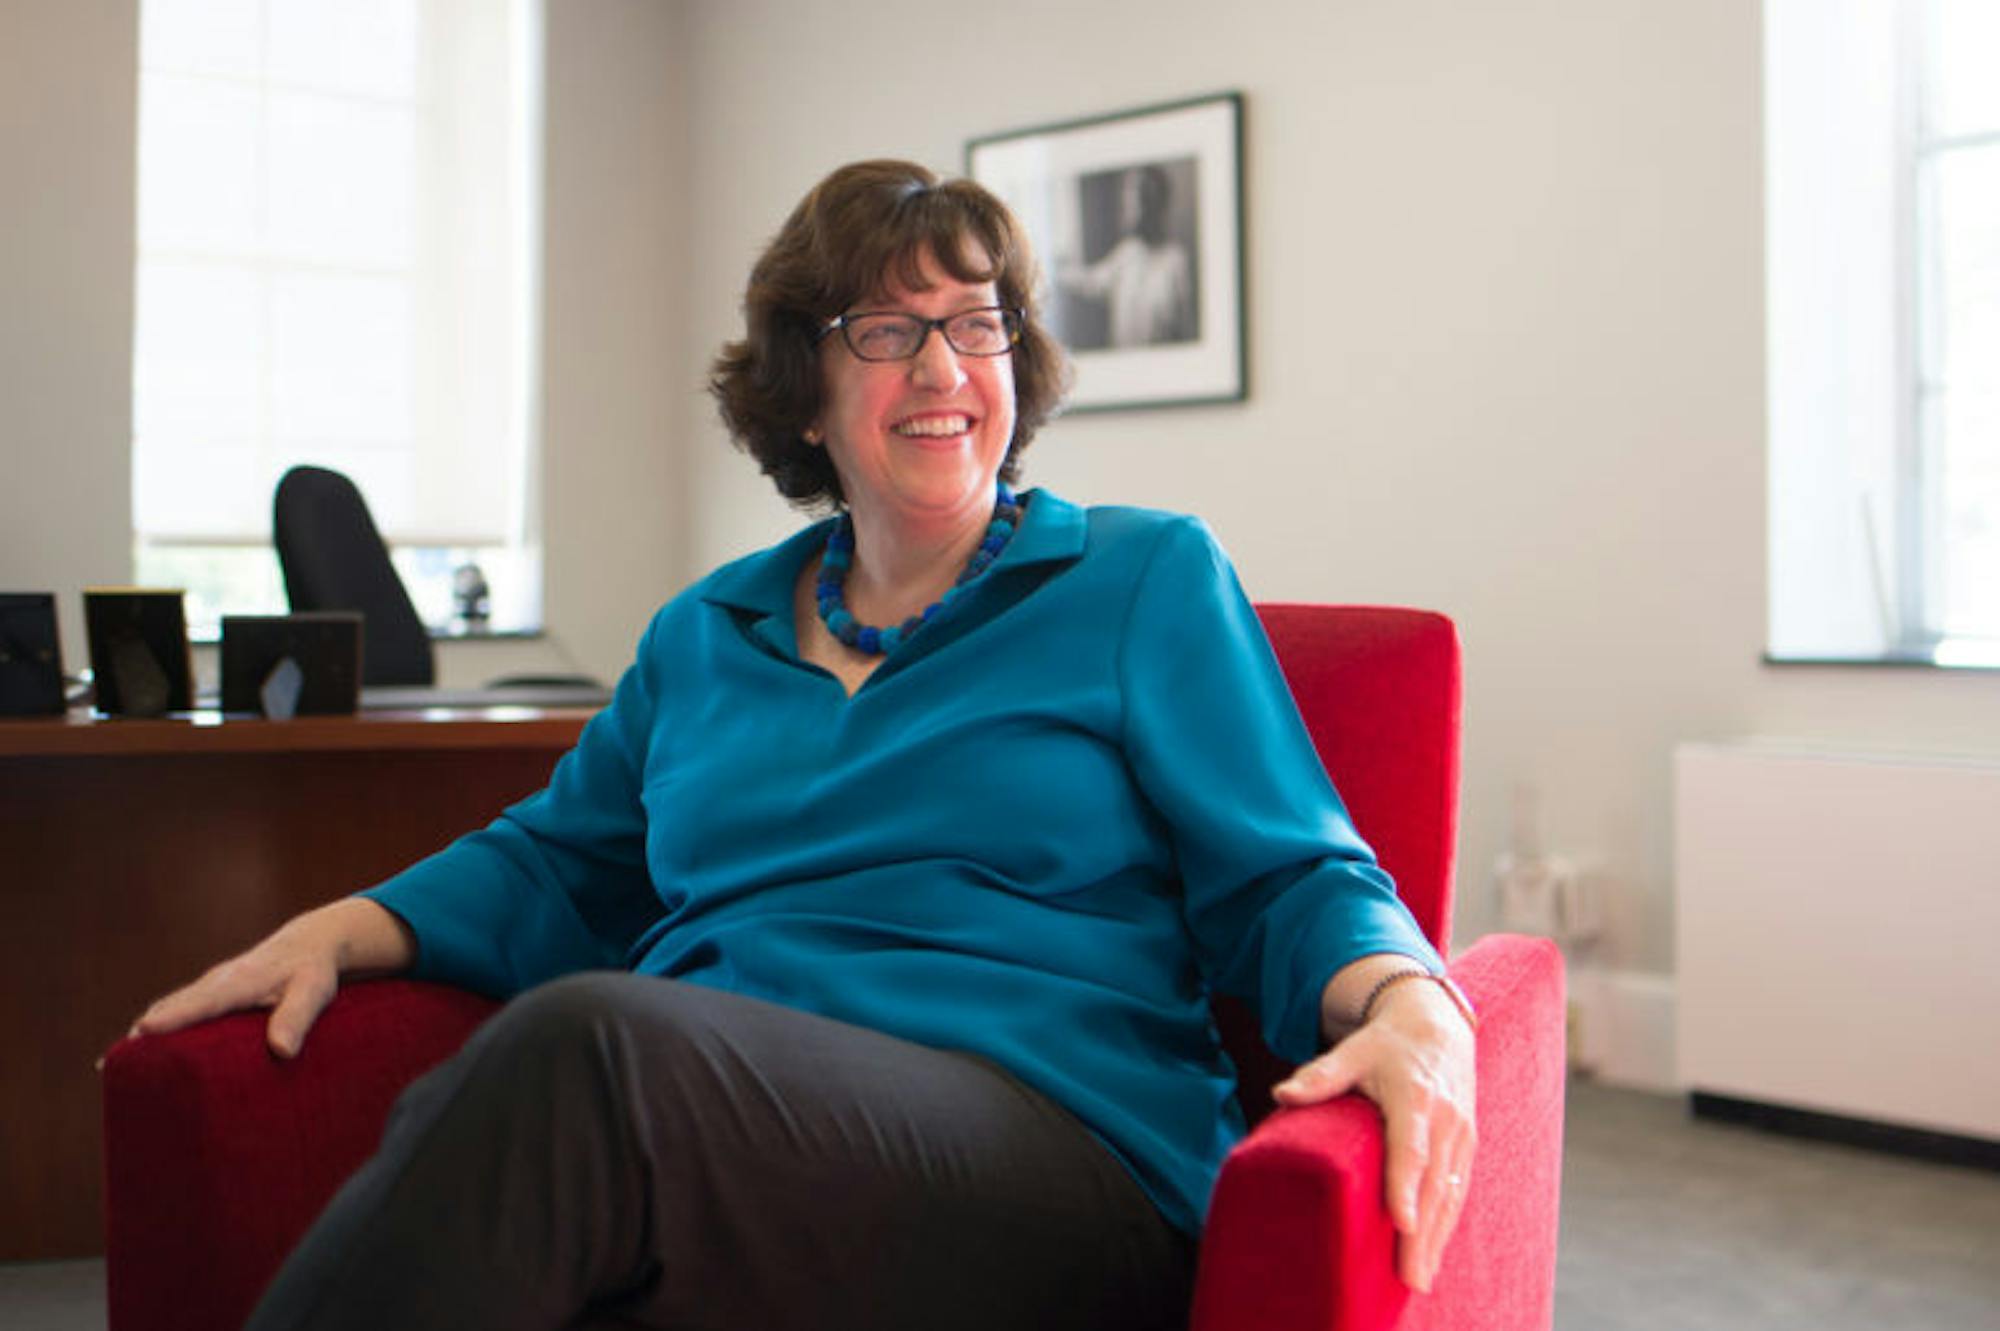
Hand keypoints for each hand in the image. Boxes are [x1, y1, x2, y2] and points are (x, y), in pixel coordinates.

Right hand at [129, 898, 409, 1058]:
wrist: (308, 944)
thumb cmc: (312, 971)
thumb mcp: (314, 992)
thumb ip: (297, 1017)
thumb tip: (282, 1050)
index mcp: (239, 982)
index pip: (203, 1001)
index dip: (173, 1016)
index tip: (143, 1031)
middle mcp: (216, 982)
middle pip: (172, 1006)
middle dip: (143, 1032)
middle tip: (112, 1064)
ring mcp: (208, 987)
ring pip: (168, 1008)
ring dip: (143, 1033)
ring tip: (115, 1067)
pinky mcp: (207, 994)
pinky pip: (175, 1010)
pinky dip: (155, 1027)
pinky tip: (140, 1054)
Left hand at [1271, 979, 1476, 1292]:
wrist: (1437, 1024)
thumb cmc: (1386, 1043)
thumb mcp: (1352, 1050)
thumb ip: (1320, 1075)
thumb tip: (1281, 1093)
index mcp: (1416, 1098)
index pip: (1413, 1148)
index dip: (1407, 1187)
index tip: (1402, 1224)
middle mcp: (1446, 1120)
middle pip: (1434, 1184)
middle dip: (1422, 1233)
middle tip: (1409, 1275)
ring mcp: (1461, 1136)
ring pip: (1450, 1194)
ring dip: (1437, 1238)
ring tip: (1418, 1277)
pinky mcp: (1466, 1145)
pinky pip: (1457, 1190)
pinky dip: (1445, 1223)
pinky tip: (1431, 1252)